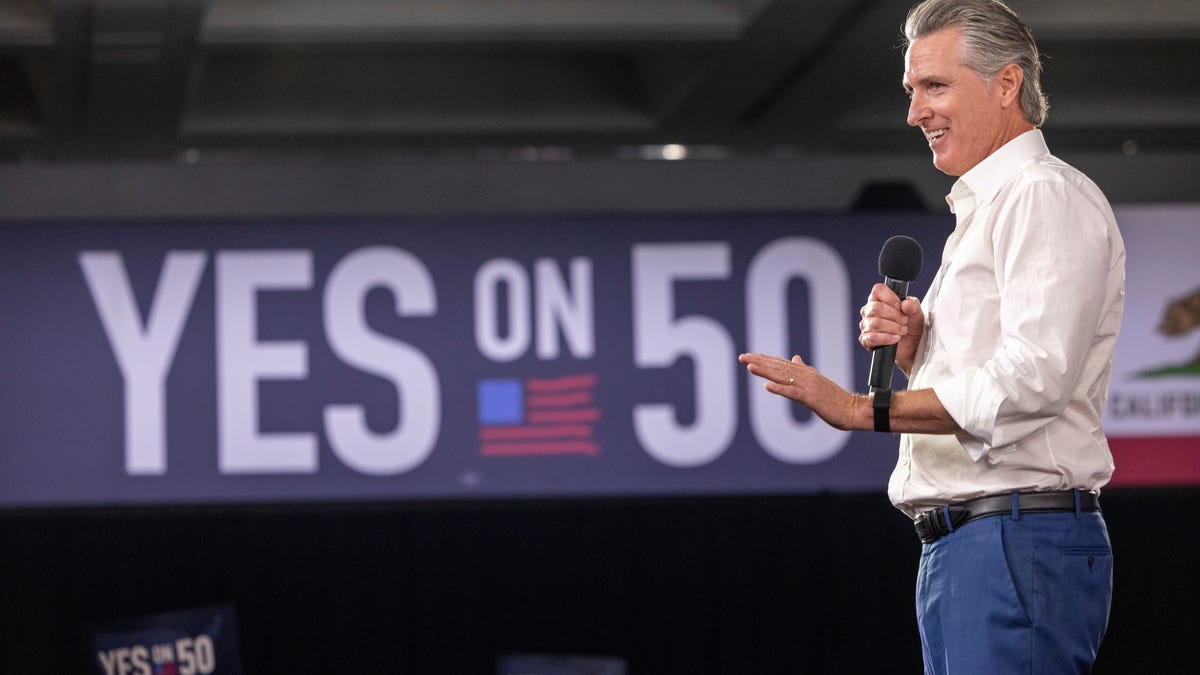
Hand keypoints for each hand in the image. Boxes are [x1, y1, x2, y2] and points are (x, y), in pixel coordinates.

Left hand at [737, 352, 863, 430]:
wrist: (855, 410)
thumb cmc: (836, 399)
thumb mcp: (817, 382)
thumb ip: (804, 370)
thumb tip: (794, 358)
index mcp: (806, 373)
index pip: (781, 363)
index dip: (764, 359)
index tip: (748, 356)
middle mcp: (806, 376)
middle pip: (778, 367)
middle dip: (759, 362)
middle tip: (742, 357)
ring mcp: (809, 387)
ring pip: (783, 377)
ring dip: (765, 371)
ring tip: (749, 366)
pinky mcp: (812, 399)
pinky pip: (793, 393)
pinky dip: (779, 389)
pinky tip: (766, 387)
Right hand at [858, 283, 923, 373]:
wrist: (912, 345)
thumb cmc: (911, 326)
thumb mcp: (917, 312)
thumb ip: (913, 305)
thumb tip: (905, 303)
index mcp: (879, 299)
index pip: (877, 290)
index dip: (889, 297)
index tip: (899, 305)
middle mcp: (870, 311)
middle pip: (876, 308)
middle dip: (894, 315)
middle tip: (904, 320)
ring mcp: (866, 325)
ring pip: (875, 323)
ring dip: (893, 327)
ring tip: (902, 330)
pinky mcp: (866, 340)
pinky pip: (872, 337)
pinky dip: (887, 338)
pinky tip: (895, 338)